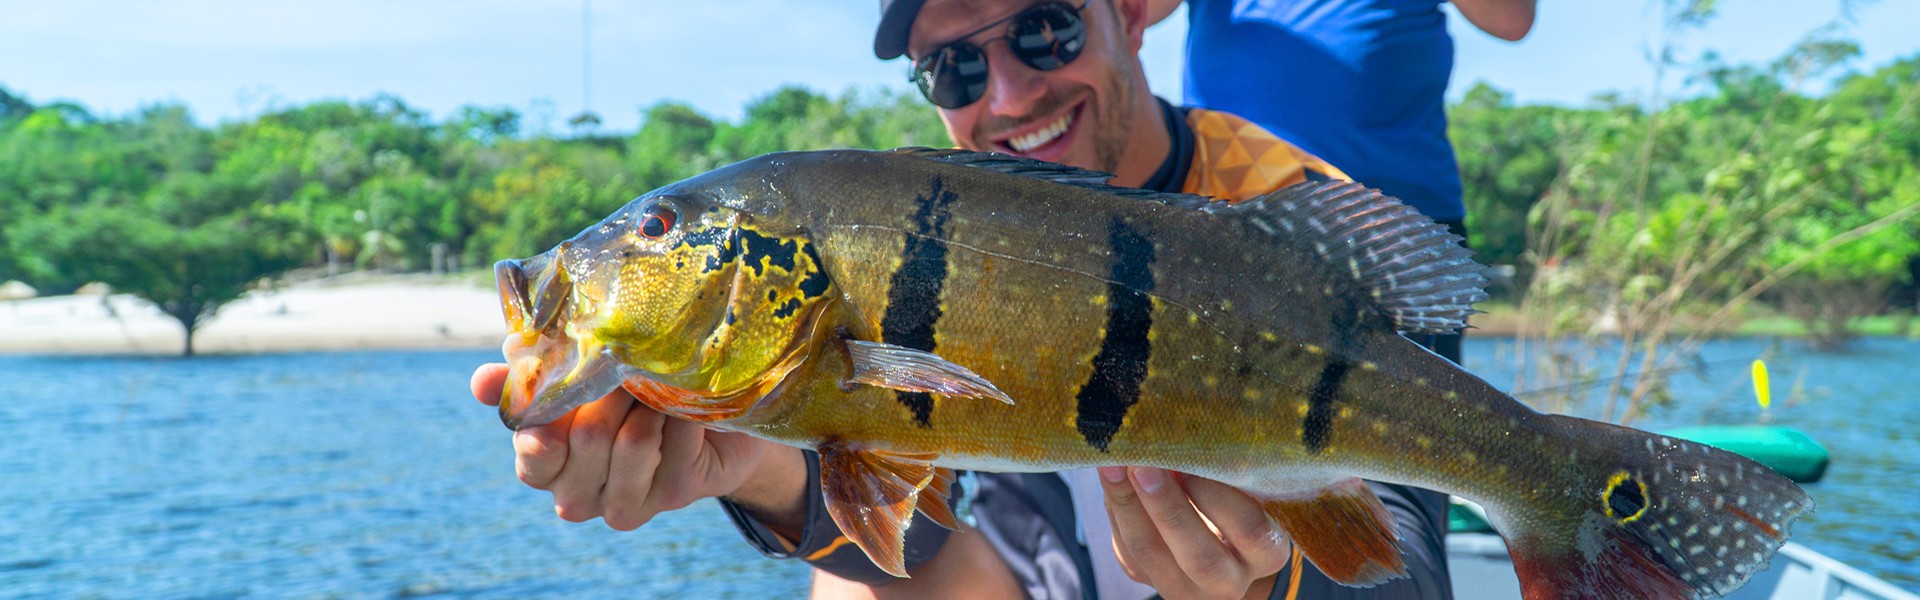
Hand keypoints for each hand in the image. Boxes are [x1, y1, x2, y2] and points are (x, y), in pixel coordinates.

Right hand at [469, 363, 805, 531]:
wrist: (701, 424)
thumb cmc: (624, 397)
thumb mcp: (571, 381)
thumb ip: (524, 379)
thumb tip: (480, 381)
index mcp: (545, 467)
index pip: (533, 462)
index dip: (542, 436)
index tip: (553, 411)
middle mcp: (579, 496)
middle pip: (588, 437)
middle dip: (612, 390)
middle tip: (630, 363)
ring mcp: (627, 501)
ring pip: (632, 441)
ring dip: (648, 398)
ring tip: (657, 383)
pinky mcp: (674, 494)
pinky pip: (676, 438)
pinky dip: (682, 409)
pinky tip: (685, 403)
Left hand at [1098, 467, 1294, 599]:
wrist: (1218, 546)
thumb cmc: (1239, 500)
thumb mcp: (1247, 489)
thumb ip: (1225, 470)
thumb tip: (1185, 435)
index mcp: (1266, 553)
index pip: (1250, 530)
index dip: (1218, 496)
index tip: (1193, 461)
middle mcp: (1229, 582)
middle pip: (1200, 557)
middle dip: (1167, 507)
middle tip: (1145, 464)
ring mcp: (1184, 587)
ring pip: (1149, 554)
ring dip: (1128, 504)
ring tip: (1115, 464)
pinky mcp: (1144, 577)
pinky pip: (1125, 545)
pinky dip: (1115, 506)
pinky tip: (1109, 474)